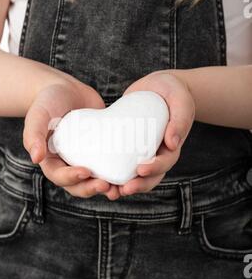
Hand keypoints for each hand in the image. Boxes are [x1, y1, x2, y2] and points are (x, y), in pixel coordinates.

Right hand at [23, 78, 120, 198]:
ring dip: (106, 188)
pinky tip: (131, 173)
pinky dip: (117, 173)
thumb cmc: (48, 101)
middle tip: (106, 185)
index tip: (85, 171)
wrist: (67, 89)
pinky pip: (109, 167)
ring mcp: (86, 160)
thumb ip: (33, 134)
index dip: (72, 178)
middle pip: (78, 185)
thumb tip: (35, 158)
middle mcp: (68, 164)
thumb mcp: (38, 114)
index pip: (59, 176)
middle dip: (91, 188)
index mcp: (51, 161)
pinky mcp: (101, 153)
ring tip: (119, 188)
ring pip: (95, 181)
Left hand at [119, 71, 194, 195]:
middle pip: (149, 177)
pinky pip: (119, 162)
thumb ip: (180, 119)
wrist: (158, 87)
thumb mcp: (180, 99)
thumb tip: (172, 143)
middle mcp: (156, 153)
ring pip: (133, 175)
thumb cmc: (173, 91)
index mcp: (171, 147)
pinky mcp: (127, 146)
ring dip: (123, 185)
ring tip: (110, 191)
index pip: (165, 163)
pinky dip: (111, 171)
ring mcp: (141, 152)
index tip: (141, 170)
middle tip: (124, 189)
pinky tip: (99, 176)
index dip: (154, 169)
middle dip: (137, 185)